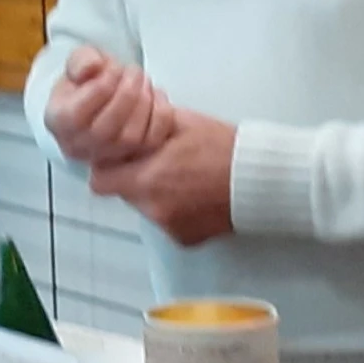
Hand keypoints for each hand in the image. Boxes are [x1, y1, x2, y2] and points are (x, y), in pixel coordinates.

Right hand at [45, 47, 174, 166]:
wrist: (102, 98)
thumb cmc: (88, 80)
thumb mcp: (79, 61)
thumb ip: (82, 60)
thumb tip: (92, 67)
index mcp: (59, 120)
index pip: (78, 112)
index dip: (103, 85)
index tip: (115, 67)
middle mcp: (79, 144)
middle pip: (107, 127)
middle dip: (127, 93)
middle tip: (135, 72)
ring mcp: (107, 155)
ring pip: (131, 137)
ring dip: (144, 103)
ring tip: (144, 81)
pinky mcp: (134, 156)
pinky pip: (152, 141)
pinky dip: (161, 116)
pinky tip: (156, 95)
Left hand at [89, 109, 236, 247]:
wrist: (263, 179)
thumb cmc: (227, 149)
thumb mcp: (183, 123)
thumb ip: (147, 126)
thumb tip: (128, 123)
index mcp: (146, 179)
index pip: (101, 181)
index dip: (111, 167)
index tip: (127, 159)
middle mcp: (153, 209)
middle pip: (127, 194)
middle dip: (138, 180)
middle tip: (165, 165)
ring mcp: (170, 227)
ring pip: (149, 209)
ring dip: (160, 196)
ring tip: (188, 180)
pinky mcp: (187, 239)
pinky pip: (170, 224)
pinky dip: (180, 212)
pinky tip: (200, 196)